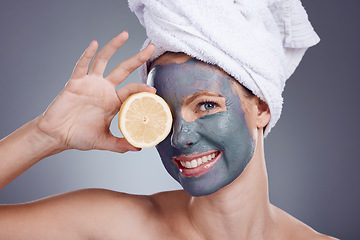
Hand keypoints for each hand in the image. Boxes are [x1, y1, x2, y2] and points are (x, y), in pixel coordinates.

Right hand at [37, 31, 155, 152]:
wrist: (57, 135)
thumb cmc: (79, 137)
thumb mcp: (104, 141)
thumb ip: (120, 145)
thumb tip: (139, 147)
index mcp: (113, 102)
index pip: (132, 91)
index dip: (142, 89)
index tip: (153, 90)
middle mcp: (104, 90)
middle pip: (124, 69)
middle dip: (137, 59)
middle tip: (151, 48)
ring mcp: (90, 84)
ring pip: (104, 60)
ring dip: (113, 47)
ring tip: (124, 34)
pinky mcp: (75, 82)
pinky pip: (81, 66)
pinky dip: (87, 54)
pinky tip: (94, 43)